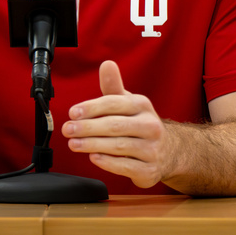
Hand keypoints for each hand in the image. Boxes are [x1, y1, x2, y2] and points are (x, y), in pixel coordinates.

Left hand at [61, 60, 174, 187]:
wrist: (167, 151)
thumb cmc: (139, 124)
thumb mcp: (128, 103)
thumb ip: (113, 86)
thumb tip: (107, 64)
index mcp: (142, 105)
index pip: (113, 103)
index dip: (91, 108)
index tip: (73, 113)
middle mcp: (150, 126)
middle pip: (114, 126)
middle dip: (88, 128)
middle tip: (68, 130)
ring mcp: (152, 149)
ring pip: (119, 146)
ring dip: (92, 145)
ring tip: (74, 144)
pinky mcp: (149, 170)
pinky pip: (126, 166)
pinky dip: (108, 162)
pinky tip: (93, 157)